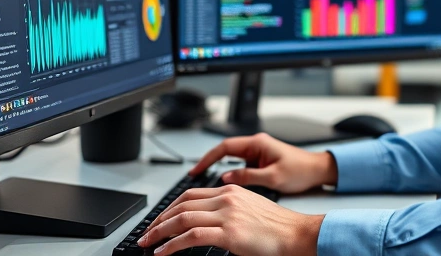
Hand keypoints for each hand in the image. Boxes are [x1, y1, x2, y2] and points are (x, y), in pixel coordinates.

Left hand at [138, 184, 323, 255]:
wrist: (294, 233)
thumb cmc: (276, 225)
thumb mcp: (248, 208)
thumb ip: (226, 209)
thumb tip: (204, 221)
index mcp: (230, 190)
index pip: (189, 195)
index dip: (168, 208)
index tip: (158, 221)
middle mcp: (226, 198)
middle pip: (181, 204)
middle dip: (159, 220)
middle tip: (146, 234)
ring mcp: (227, 214)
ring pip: (182, 219)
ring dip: (160, 232)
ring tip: (148, 244)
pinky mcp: (229, 232)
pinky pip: (191, 236)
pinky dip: (172, 245)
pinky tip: (163, 252)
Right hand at [190, 133, 337, 193]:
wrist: (317, 171)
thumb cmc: (301, 171)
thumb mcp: (272, 177)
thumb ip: (247, 176)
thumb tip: (225, 178)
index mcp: (258, 144)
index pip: (225, 147)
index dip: (208, 158)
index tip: (196, 170)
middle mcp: (256, 145)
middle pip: (225, 151)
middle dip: (208, 163)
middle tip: (194, 176)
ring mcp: (258, 153)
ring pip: (232, 159)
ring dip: (219, 168)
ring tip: (205, 182)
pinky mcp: (261, 161)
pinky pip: (240, 165)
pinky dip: (230, 173)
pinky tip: (225, 184)